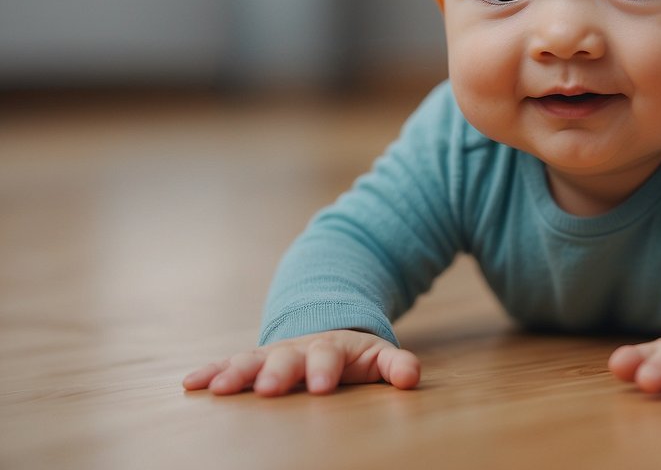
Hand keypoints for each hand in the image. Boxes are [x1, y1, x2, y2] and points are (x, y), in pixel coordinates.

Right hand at [182, 329, 420, 396]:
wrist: (327, 327)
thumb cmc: (354, 357)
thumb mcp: (379, 357)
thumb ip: (396, 365)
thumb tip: (411, 378)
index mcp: (332, 347)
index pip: (330, 356)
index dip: (325, 370)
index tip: (321, 387)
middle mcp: (298, 348)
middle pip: (287, 357)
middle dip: (278, 372)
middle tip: (269, 389)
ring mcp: (273, 354)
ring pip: (253, 360)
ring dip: (236, 374)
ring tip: (220, 390)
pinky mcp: (253, 362)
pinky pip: (228, 364)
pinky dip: (211, 372)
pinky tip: (190, 384)